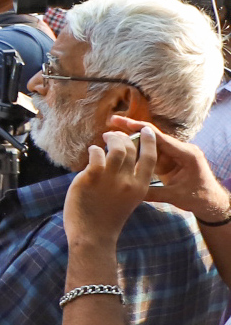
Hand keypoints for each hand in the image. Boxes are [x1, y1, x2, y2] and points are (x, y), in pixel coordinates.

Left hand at [66, 127, 157, 244]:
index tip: (145, 130)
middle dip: (123, 137)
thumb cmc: (107, 219)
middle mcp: (128, 181)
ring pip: (115, 147)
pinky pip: (96, 154)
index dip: (148, 141)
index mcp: (140, 187)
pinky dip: (94, 150)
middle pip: (131, 148)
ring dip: (110, 139)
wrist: (92, 236)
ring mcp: (110, 179)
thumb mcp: (128, 200)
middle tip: (113, 135)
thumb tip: (121, 159)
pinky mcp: (91, 178)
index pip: (150, 157)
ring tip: (103, 139)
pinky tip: (92, 152)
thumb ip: (129, 181)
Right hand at [100, 115, 230, 222]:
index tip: (122, 122)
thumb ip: (151, 192)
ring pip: (150, 145)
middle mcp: (181, 150)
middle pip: (153, 137)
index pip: (160, 138)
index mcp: (186, 154)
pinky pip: (152, 153)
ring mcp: (176, 154)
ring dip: (134, 143)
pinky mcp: (171, 160)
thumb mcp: (174, 196)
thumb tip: (127, 191)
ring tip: (113, 138)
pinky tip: (123, 151)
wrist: (211, 202)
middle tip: (113, 122)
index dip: (140, 129)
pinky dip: (139, 152)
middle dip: (133, 130)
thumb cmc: (198, 198)